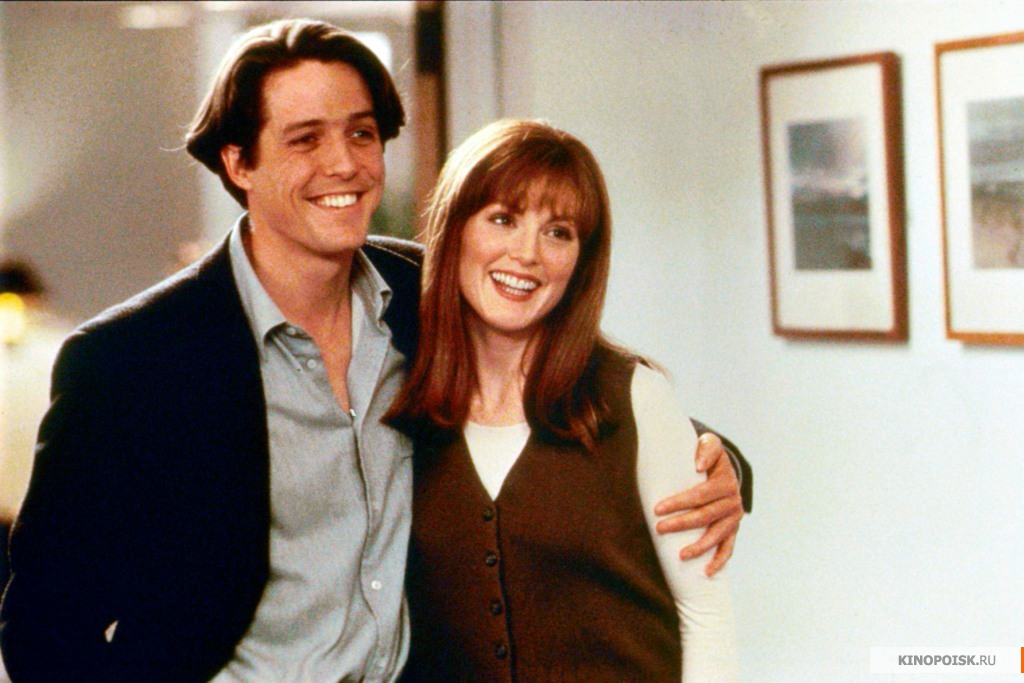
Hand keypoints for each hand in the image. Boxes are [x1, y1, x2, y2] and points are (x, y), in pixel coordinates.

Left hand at [653, 432, 742, 576]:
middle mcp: (733, 501)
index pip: (700, 495)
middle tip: (658, 529)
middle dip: (681, 524)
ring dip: (700, 547)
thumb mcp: (710, 444)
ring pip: (717, 535)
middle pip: (705, 516)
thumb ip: (706, 448)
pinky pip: (729, 548)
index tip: (657, 509)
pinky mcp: (733, 529)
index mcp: (726, 482)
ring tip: (680, 555)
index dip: (679, 503)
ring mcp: (734, 518)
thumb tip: (698, 465)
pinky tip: (707, 572)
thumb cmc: (709, 456)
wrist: (725, 468)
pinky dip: (719, 561)